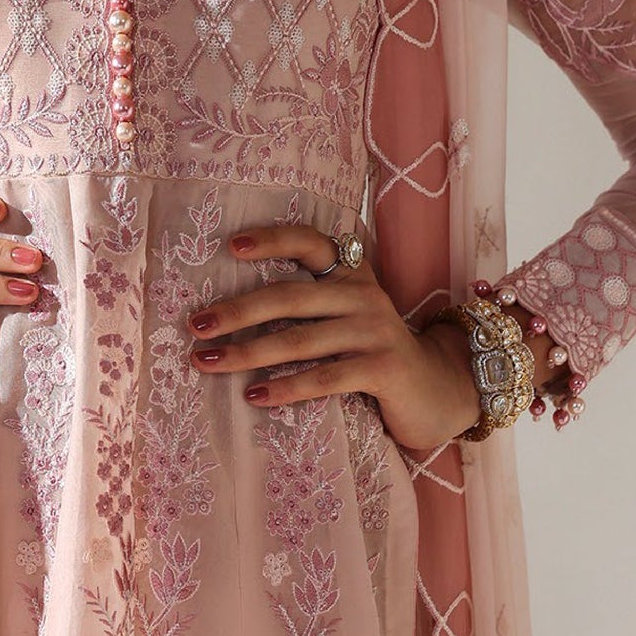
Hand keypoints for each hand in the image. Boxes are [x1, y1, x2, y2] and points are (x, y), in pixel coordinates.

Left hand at [186, 222, 481, 449]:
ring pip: (299, 340)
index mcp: (351, 273)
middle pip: (290, 297)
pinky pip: (324, 378)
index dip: (270, 239)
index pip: (309, 242)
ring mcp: (375, 331)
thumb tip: (229, 310)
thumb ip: (308, 304)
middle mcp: (364, 294)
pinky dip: (285, 387)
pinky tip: (253, 395)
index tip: (229, 247)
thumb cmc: (374, 352)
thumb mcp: (346, 317)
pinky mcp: (384, 368)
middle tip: (195, 325)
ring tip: (206, 361)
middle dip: (237, 311)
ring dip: (246, 353)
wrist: (440, 390)